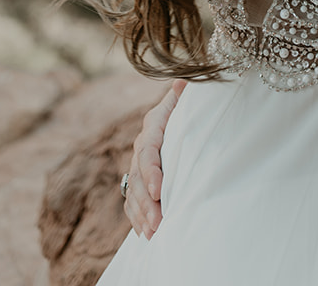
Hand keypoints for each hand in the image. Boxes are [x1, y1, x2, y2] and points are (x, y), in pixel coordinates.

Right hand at [124, 80, 184, 238]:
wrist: (176, 118)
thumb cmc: (186, 110)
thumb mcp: (185, 101)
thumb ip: (182, 97)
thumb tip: (183, 82)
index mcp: (152, 127)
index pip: (149, 151)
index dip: (152, 172)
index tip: (160, 191)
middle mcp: (141, 147)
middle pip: (139, 177)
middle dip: (147, 202)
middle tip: (158, 223)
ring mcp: (136, 166)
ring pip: (134, 193)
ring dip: (142, 215)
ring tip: (154, 233)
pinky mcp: (136, 181)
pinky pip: (131, 203)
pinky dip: (137, 219)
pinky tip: (146, 235)